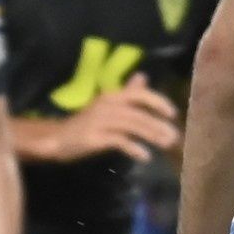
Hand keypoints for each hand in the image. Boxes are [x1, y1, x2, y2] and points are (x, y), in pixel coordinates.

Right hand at [53, 83, 181, 162]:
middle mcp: (108, 105)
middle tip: (174, 138)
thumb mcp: (109, 106)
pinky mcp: (95, 137)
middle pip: (138, 113)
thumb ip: (127, 93)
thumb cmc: (87, 123)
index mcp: (113, 96)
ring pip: (132, 125)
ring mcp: (101, 121)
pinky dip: (134, 148)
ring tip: (165, 145)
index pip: (139, 93)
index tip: (173, 113)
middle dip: (159, 125)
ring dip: (151, 135)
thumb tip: (143, 77)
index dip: (157, 101)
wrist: (58, 138)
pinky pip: (119, 141)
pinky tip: (145, 157)